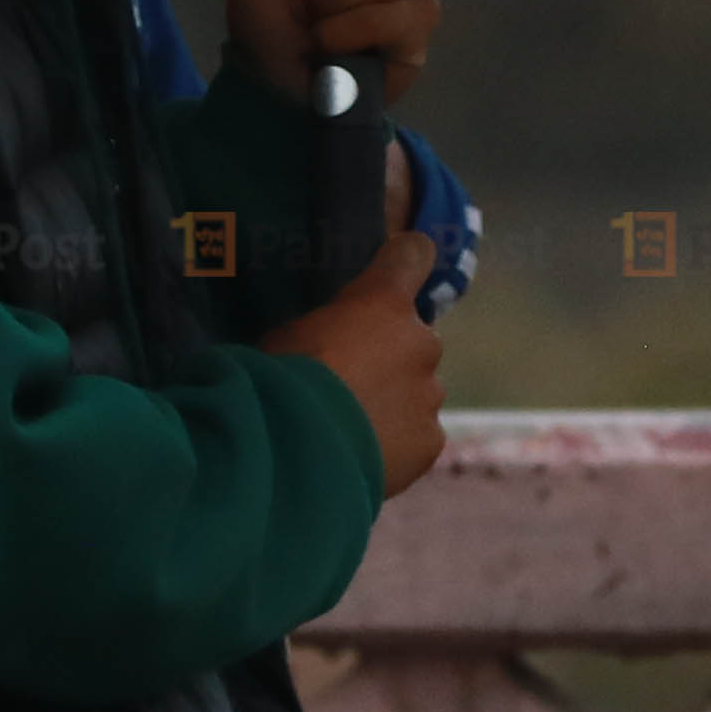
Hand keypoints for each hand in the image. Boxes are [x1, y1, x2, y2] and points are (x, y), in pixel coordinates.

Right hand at [260, 145, 444, 492]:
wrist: (296, 450)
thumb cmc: (280, 379)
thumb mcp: (290, 336)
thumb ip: (328, 331)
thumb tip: (331, 343)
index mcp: (382, 302)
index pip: (412, 255)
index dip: (408, 259)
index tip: (406, 261)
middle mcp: (419, 341)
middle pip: (412, 340)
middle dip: (389, 358)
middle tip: (348, 386)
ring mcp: (429, 394)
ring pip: (417, 392)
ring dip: (392, 403)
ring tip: (349, 431)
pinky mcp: (430, 440)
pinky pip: (417, 436)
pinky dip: (396, 444)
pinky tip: (361, 456)